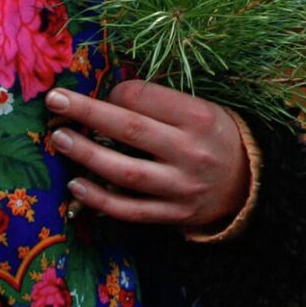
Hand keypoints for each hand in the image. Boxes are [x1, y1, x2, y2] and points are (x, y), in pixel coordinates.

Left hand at [45, 81, 249, 231]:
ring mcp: (180, 187)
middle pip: (130, 129)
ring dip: (87, 155)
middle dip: (87, 113)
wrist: (250, 184)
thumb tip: (108, 98)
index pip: (145, 98)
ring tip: (60, 139)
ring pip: (125, 172)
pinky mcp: (172, 214)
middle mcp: (190, 152)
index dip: (116, 92)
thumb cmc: (215, 138)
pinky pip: (130, 209)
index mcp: (198, 118)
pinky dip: (100, 198)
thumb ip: (161, 106)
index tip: (105, 93)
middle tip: (55, 101)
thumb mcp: (202, 110)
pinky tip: (76, 185)